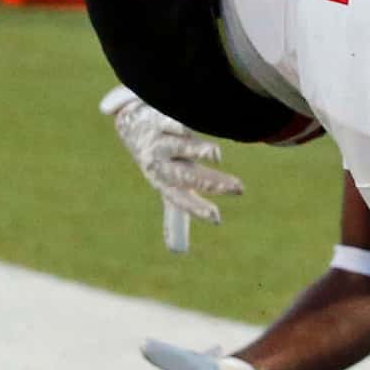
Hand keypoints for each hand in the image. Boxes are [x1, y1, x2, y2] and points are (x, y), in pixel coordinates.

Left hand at [101, 85, 244, 250]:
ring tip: (216, 155)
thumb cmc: (156, 160)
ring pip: (179, 147)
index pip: (181, 200)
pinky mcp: (157, 118)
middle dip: (211, 184)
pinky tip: (184, 128)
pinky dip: (175, 124)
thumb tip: (178, 251)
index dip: (198, 209)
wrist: (131, 125)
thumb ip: (177, 214)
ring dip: (197, 151)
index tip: (217, 218)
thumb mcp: (165, 185)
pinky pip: (166, 121)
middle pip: (187, 175)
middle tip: (238, 189)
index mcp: (163, 182)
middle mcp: (160, 164)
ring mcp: (159, 141)